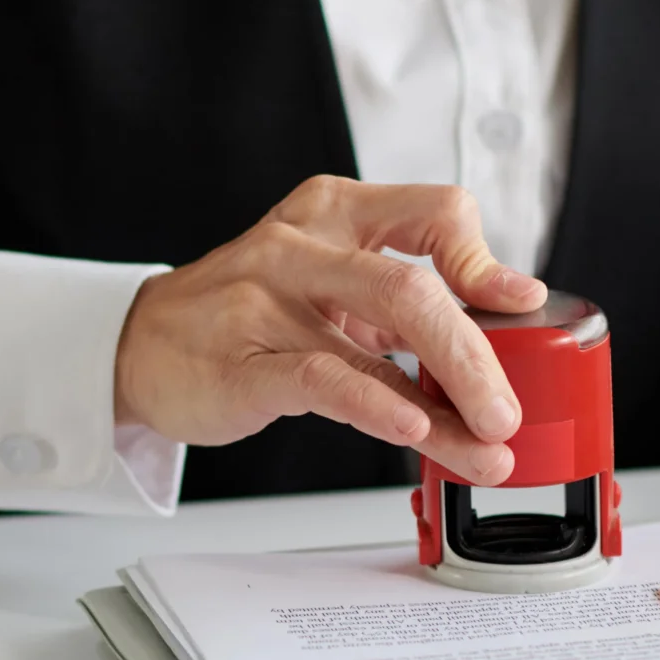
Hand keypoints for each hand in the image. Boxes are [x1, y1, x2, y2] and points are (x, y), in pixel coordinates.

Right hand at [113, 177, 542, 484]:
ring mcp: (264, 303)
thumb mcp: (328, 284)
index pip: (435, 212)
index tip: (522, 306)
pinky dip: (374, 406)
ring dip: (445, 406)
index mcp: (335, 213)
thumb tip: (500, 337)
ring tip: (484, 447)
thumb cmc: (242, 316)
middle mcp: (301, 249)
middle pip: (413, 289)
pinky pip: (321, 380)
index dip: (485, 261)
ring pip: (378, 346)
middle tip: (509, 410)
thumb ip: (403, 302)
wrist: (137, 345)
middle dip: (477, 357)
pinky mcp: (239, 362)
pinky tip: (410, 428)